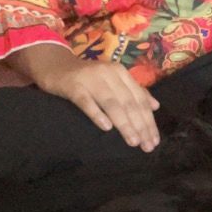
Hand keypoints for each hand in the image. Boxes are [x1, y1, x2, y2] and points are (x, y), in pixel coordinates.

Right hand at [41, 59, 159, 149]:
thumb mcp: (113, 80)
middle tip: (147, 146)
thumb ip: (134, 91)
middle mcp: (108, 74)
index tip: (154, 140)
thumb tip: (156, 106)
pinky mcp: (73, 86)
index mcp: (121, 72)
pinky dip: (97, 114)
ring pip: (112, 104)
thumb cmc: (88, 77)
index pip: (139, 99)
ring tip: (133, 142)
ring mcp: (90, 79)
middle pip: (128, 103)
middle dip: (140, 126)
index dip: (149, 120)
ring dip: (124, 124)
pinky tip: (106, 128)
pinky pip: (86, 102)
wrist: (55, 65)